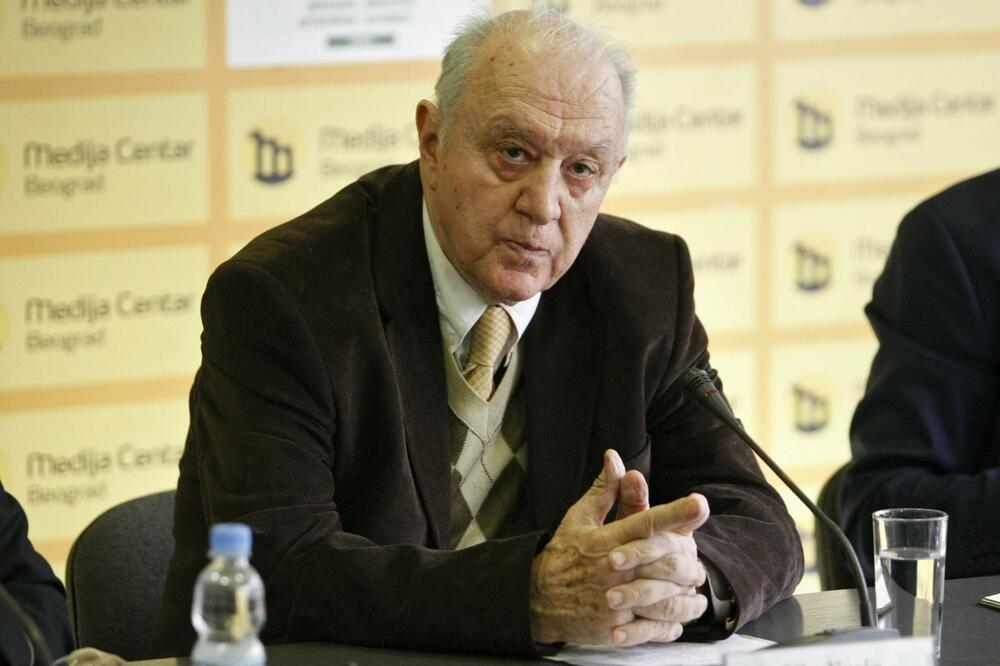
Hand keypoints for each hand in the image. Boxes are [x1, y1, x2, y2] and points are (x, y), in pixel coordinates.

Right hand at [529, 450, 709, 646]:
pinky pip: (652, 627)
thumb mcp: (578, 519)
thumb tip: (615, 458)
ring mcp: (614, 600)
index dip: (674, 513)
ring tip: (696, 589)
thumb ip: (604, 490)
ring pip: (662, 597)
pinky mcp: (614, 626)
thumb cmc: (562, 555)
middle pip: (661, 561)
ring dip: (684, 593)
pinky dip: (671, 623)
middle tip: (698, 560)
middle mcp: (612, 569)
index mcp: (606, 540)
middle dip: (687, 560)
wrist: (536, 600)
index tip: (699, 503)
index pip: (645, 522)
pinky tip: (680, 616)